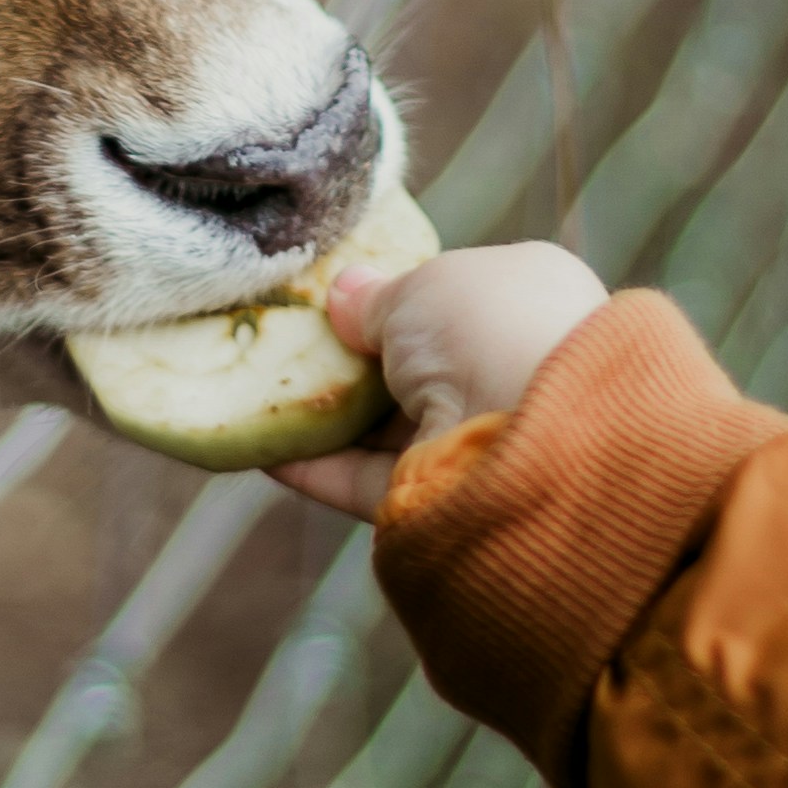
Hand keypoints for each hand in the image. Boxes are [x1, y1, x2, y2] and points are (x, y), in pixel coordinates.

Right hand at [277, 240, 610, 523]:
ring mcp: (477, 442)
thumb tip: (346, 293)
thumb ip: (378, 295)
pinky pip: (367, 480)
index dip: (399, 297)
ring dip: (324, 414)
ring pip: (386, 428)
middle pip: (415, 369)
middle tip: (281, 343)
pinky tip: (260, 447)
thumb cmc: (488, 328)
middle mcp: (510, 372)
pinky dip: (315, 465)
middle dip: (352, 361)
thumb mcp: (422, 286)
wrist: (536, 436)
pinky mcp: (442, 501)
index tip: (336, 300)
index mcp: (529, 303)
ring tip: (252, 391)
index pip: (456, 300)